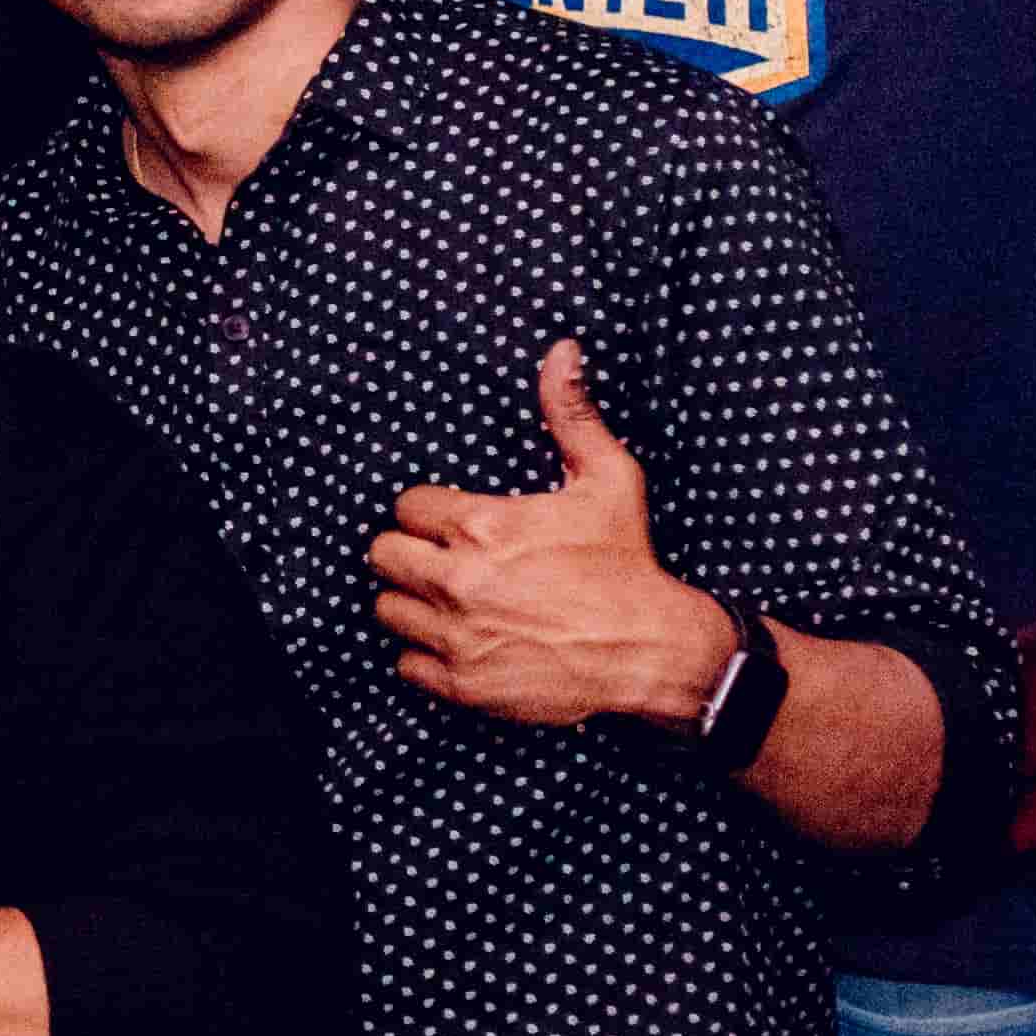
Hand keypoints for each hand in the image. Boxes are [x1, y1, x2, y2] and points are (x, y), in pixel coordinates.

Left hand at [367, 339, 738, 728]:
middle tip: (440, 558)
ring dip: (411, 602)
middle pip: (383, 555)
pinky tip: (455, 641)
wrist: (652, 649)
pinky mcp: (463, 684)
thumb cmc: (627, 563)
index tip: (451, 522)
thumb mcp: (607, 479)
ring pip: (387, 609)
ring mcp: (456, 636)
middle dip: (408, 552)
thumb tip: (562, 351)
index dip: (428, 513)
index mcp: (482, 527)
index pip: (407, 507)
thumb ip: (572, 415)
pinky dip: (423, 656)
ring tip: (445, 599)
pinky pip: (405, 665)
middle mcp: (458, 581)